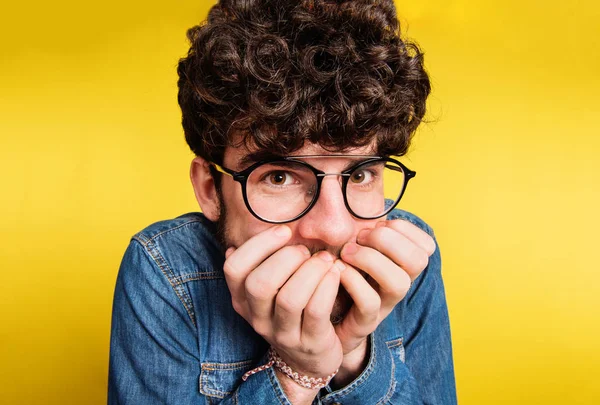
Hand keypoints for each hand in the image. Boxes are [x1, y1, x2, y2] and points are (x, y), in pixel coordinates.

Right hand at [223, 225, 344, 381]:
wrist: (311, 359)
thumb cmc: (294, 310)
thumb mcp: (273, 288)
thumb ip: (266, 261)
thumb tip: (259, 226)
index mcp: (243, 299)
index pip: (234, 268)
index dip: (258, 244)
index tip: (285, 231)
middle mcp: (257, 318)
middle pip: (259, 284)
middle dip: (285, 258)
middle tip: (305, 251)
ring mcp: (283, 333)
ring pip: (289, 298)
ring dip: (311, 271)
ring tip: (325, 259)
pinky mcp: (310, 343)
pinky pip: (316, 311)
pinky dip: (327, 286)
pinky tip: (335, 273)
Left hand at [333, 219, 436, 377]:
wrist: (328, 318)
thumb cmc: (341, 274)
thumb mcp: (355, 245)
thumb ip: (362, 225)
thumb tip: (345, 187)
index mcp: (402, 264)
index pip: (426, 245)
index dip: (403, 229)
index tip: (376, 224)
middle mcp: (400, 283)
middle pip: (418, 260)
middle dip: (388, 241)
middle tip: (359, 237)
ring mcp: (386, 304)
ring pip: (400, 283)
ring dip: (371, 259)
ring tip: (346, 253)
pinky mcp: (366, 321)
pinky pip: (370, 302)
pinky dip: (353, 281)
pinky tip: (338, 270)